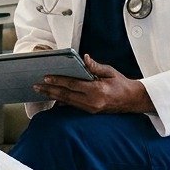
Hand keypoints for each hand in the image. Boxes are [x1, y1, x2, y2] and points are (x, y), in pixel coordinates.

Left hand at [32, 54, 153, 113]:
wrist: (132, 100)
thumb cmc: (121, 84)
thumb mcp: (110, 72)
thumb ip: (95, 66)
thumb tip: (85, 58)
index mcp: (97, 90)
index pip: (73, 85)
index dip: (58, 81)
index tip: (46, 77)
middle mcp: (92, 102)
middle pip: (66, 95)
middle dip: (50, 90)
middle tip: (37, 86)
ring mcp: (91, 109)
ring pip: (67, 102)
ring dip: (53, 96)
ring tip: (41, 91)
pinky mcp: (90, 112)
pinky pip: (73, 107)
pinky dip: (62, 102)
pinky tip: (53, 98)